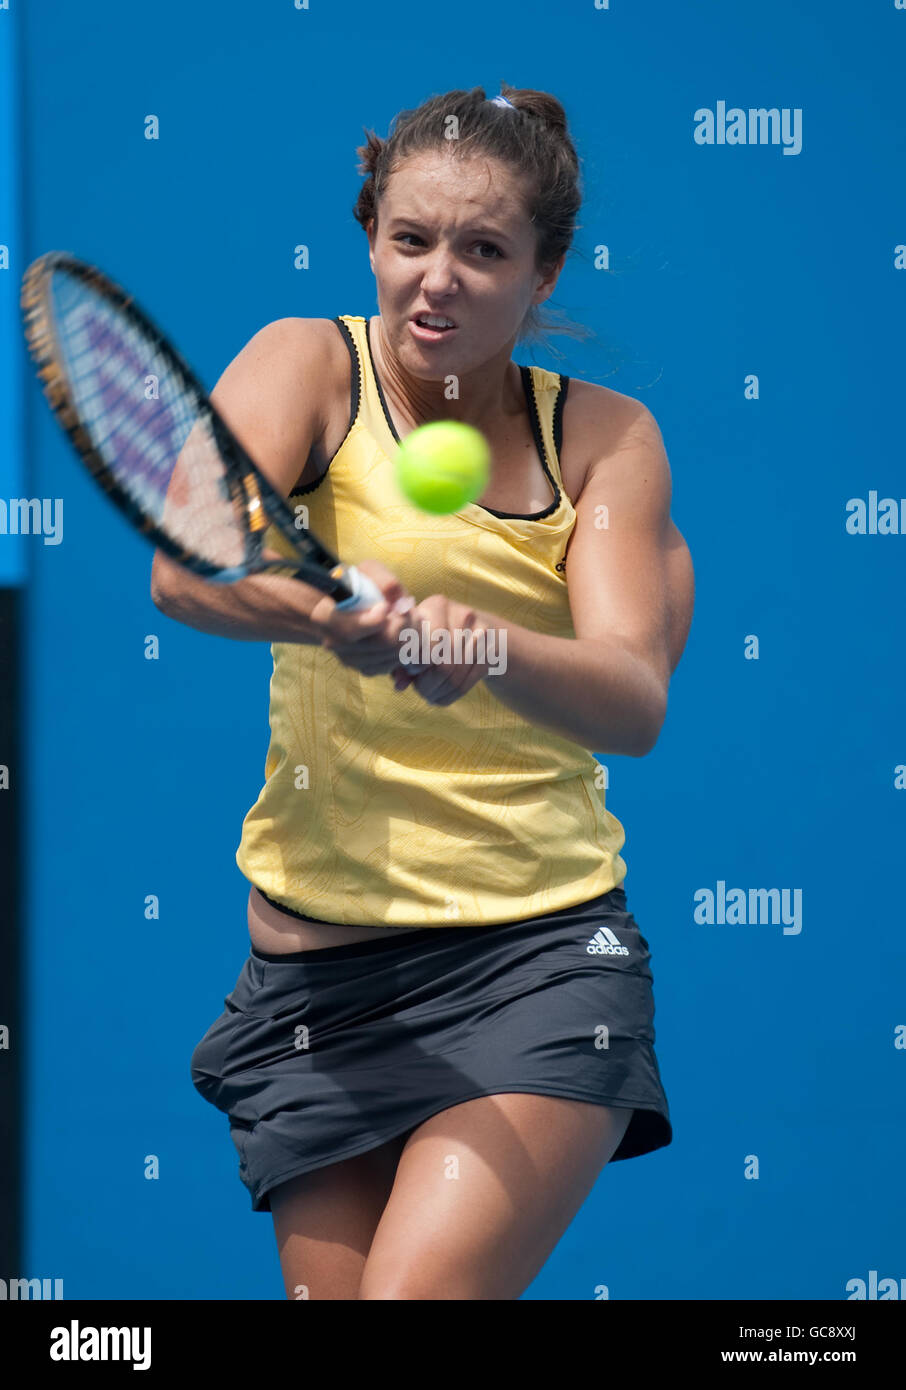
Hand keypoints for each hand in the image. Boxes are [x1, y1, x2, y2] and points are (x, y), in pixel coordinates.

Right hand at [310, 558, 416, 676]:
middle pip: (382, 644)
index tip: (386, 605)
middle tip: (412, 610)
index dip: (376, 620)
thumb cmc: (357, 584)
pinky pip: (394, 664)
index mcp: (326, 618)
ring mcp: (350, 660)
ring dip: (412, 635)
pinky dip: (407, 649)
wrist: (347, 606)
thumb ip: (383, 580)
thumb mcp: (367, 571)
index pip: (350, 630)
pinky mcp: (365, 669)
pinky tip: (407, 633)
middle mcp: (335, 643)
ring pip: (393, 655)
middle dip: (406, 625)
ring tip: (411, 618)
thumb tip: (398, 601)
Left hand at [390, 594, 489, 705]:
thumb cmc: (428, 636)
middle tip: (419, 689)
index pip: (429, 642)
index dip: (418, 663)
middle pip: (444, 662)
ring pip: (455, 676)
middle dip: (427, 683)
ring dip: (438, 692)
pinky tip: (440, 696)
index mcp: (437, 606)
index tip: (412, 672)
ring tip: (428, 694)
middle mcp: (462, 615)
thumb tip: (400, 685)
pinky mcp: (490, 653)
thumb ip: (401, 661)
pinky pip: (468, 683)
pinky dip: (450, 695)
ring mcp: (481, 634)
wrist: (470, 631)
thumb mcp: (413, 642)